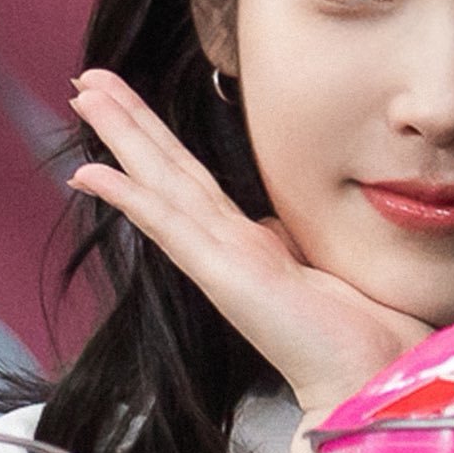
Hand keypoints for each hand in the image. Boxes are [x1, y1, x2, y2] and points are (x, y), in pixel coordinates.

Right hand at [64, 70, 429, 417]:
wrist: (369, 371)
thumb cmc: (355, 328)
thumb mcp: (318, 265)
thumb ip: (289, 243)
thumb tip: (279, 224)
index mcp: (246, 241)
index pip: (189, 176)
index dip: (155, 136)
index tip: (122, 100)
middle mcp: (224, 245)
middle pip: (166, 169)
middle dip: (125, 121)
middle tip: (84, 81)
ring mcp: (220, 260)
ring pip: (160, 184)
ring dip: (121, 138)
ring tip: (84, 98)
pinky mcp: (225, 276)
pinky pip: (169, 226)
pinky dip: (132, 198)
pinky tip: (93, 174)